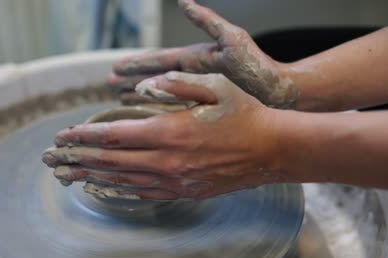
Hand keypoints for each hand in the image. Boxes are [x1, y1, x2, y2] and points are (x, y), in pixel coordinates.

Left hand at [42, 72, 283, 199]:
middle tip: (54, 159)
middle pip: (112, 160)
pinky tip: (105, 189)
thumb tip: (143, 90)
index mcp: (169, 131)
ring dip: (93, 176)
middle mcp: (167, 160)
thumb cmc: (243, 114)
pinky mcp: (185, 191)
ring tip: (70, 175)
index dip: (85, 135)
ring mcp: (175, 180)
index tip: (64, 136)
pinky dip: (119, 191)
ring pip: (123, 180)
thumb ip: (174, 86)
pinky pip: (144, 194)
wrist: (271, 149)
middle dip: (79, 158)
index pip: (114, 134)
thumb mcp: (212, 87)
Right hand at [108, 0, 297, 108]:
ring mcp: (198, 89)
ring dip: (140, 95)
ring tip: (121, 99)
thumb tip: (184, 2)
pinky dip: (160, 109)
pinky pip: (175, 107)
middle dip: (131, 79)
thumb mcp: (231, 39)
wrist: (278, 90)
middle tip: (109, 84)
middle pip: (153, 76)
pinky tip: (150, 115)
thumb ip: (207, 21)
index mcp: (194, 58)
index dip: (134, 65)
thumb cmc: (257, 66)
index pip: (157, 61)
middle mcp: (193, 73)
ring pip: (161, 92)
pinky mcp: (206, 103)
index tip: (114, 69)